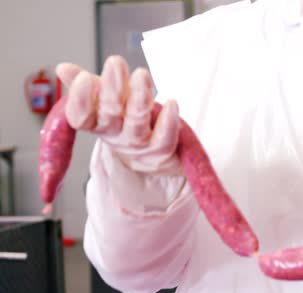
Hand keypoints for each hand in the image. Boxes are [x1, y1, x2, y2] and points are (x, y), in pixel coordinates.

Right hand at [56, 56, 180, 174]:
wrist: (151, 154)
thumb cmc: (125, 120)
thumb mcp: (105, 100)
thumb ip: (87, 84)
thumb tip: (63, 68)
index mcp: (97, 122)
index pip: (80, 117)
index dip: (80, 100)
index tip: (84, 77)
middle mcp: (116, 134)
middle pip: (110, 114)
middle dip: (112, 89)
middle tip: (115, 62)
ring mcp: (138, 145)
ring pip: (137, 125)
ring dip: (139, 99)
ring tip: (141, 75)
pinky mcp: (160, 152)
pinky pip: (164, 140)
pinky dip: (168, 122)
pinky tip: (172, 103)